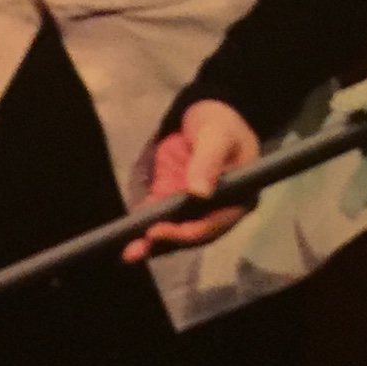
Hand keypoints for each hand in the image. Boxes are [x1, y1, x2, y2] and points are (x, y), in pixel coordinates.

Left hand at [123, 101, 262, 262]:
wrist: (209, 113)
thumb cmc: (222, 123)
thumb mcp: (218, 136)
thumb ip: (209, 162)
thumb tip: (199, 193)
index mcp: (238, 199)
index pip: (213, 224)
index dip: (187, 232)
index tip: (160, 231)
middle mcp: (218, 210)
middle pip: (193, 233)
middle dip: (166, 242)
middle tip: (138, 248)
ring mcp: (196, 207)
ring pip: (176, 230)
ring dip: (153, 242)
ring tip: (129, 252)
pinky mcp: (176, 199)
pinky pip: (161, 216)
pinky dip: (146, 225)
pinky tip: (128, 234)